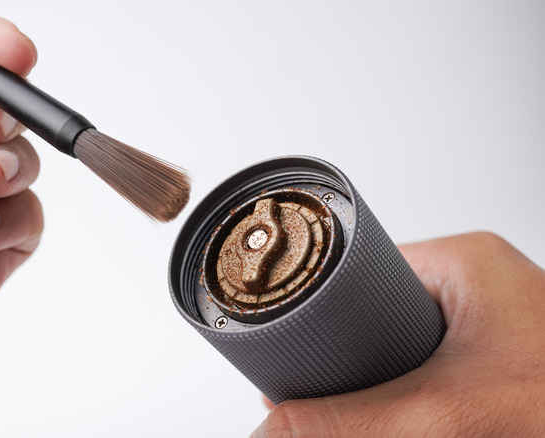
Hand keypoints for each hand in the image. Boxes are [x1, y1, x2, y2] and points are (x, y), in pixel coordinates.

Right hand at [253, 232, 544, 436]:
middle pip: (372, 314)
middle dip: (344, 358)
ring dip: (375, 383)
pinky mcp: (497, 366)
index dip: (317, 310)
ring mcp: (489, 328)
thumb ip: (347, 422)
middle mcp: (476, 288)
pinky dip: (406, 399)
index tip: (287, 346)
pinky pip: (428, 374)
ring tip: (353, 407)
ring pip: (400, 350)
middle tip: (317, 390)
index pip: (356, 270)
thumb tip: (269, 429)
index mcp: (464, 262)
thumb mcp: (444, 415)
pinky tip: (397, 419)